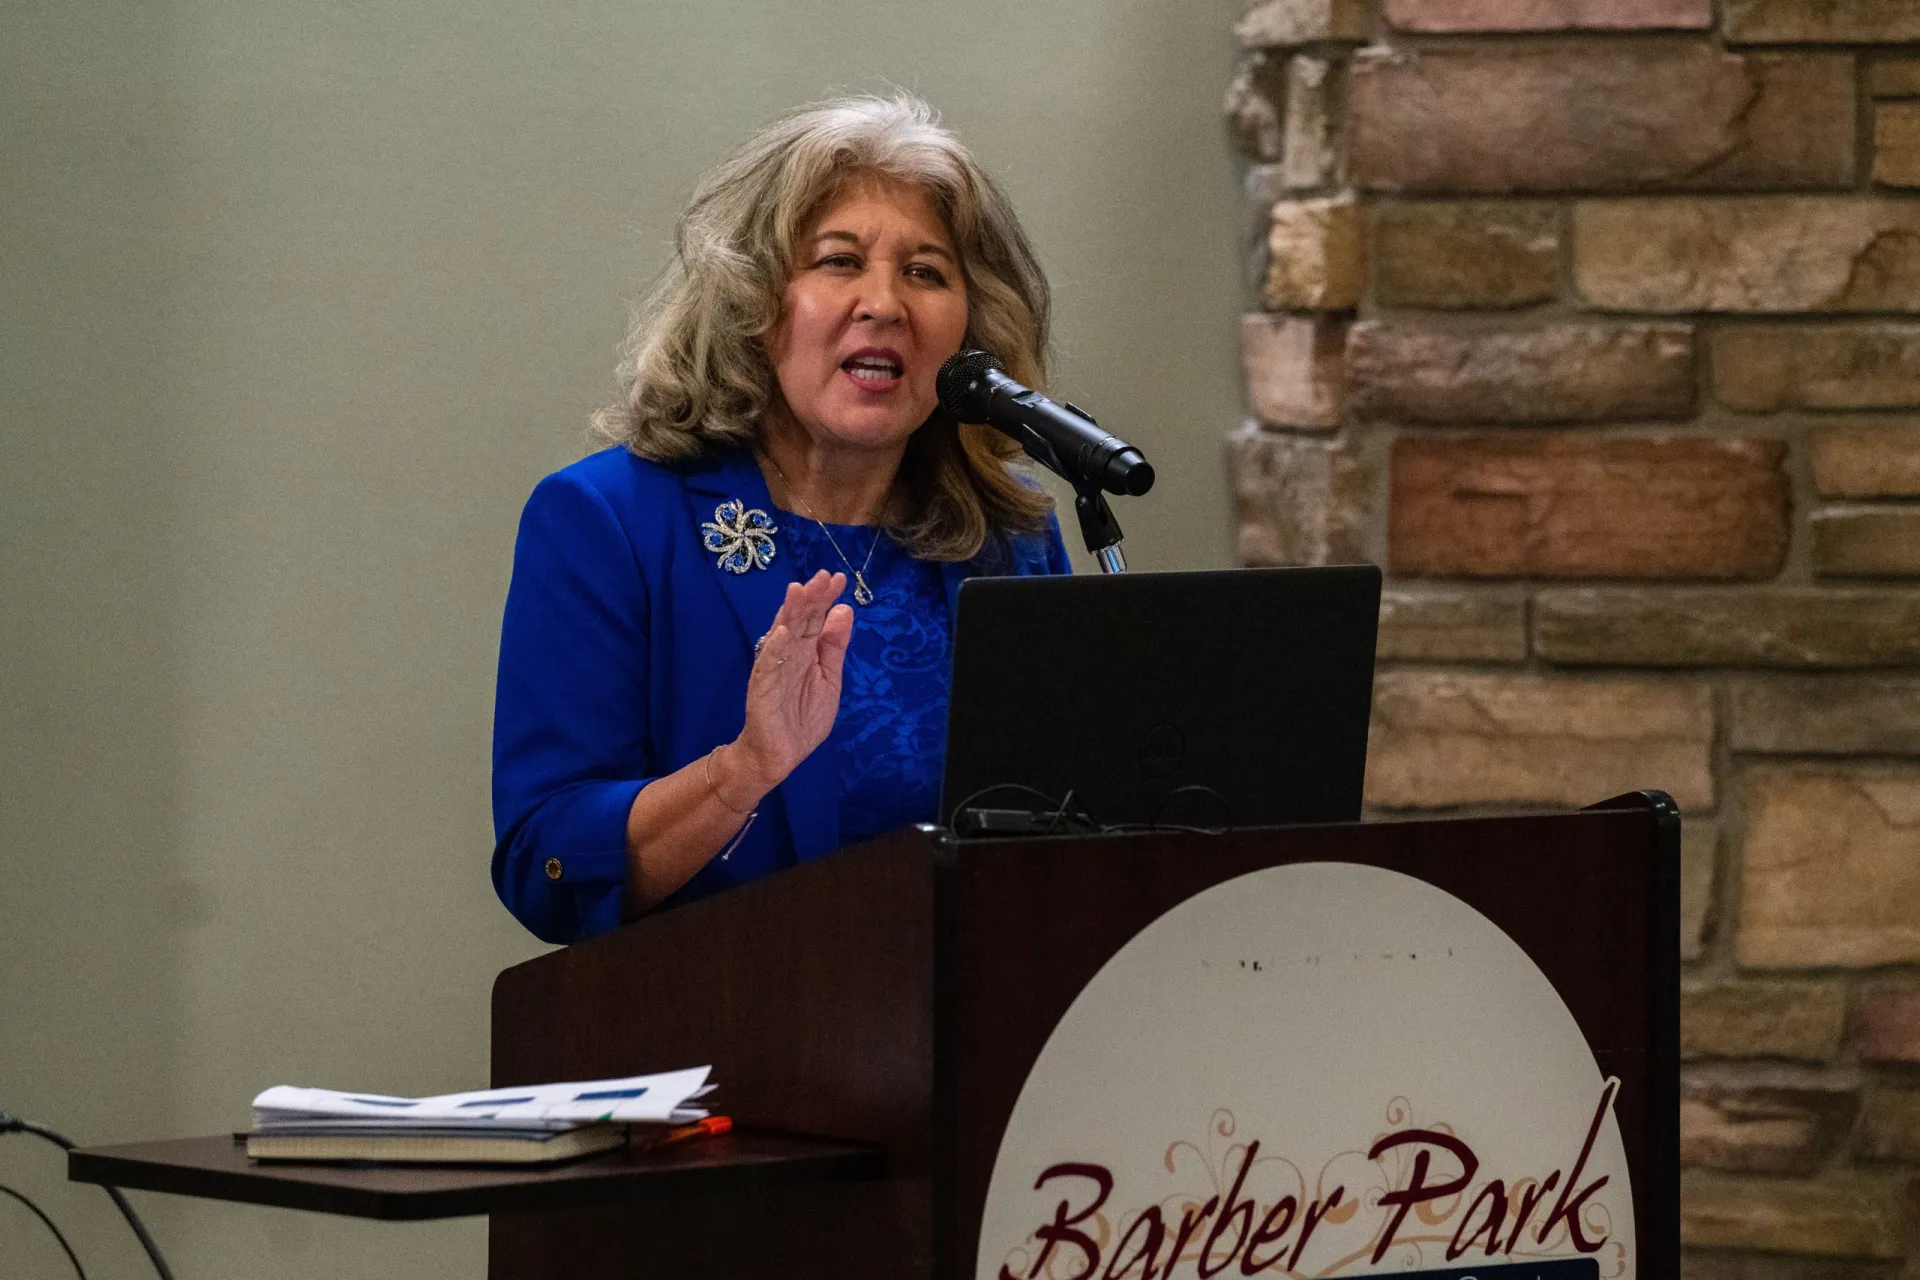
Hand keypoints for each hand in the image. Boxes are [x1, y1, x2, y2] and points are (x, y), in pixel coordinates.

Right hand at [727, 570, 853, 798]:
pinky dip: (774, 648)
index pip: (816, 617)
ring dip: (790, 613)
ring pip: (782, 635)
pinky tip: (782, 632)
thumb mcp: (829, 679)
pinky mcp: (762, 687)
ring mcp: (774, 668)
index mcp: (806, 650)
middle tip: (823, 576)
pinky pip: (768, 666)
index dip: (825, 597)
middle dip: (811, 597)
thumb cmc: (802, 718)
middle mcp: (789, 653)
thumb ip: (834, 646)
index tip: (839, 578)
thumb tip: (844, 610)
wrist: (778, 755)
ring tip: (799, 591)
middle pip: (799, 619)